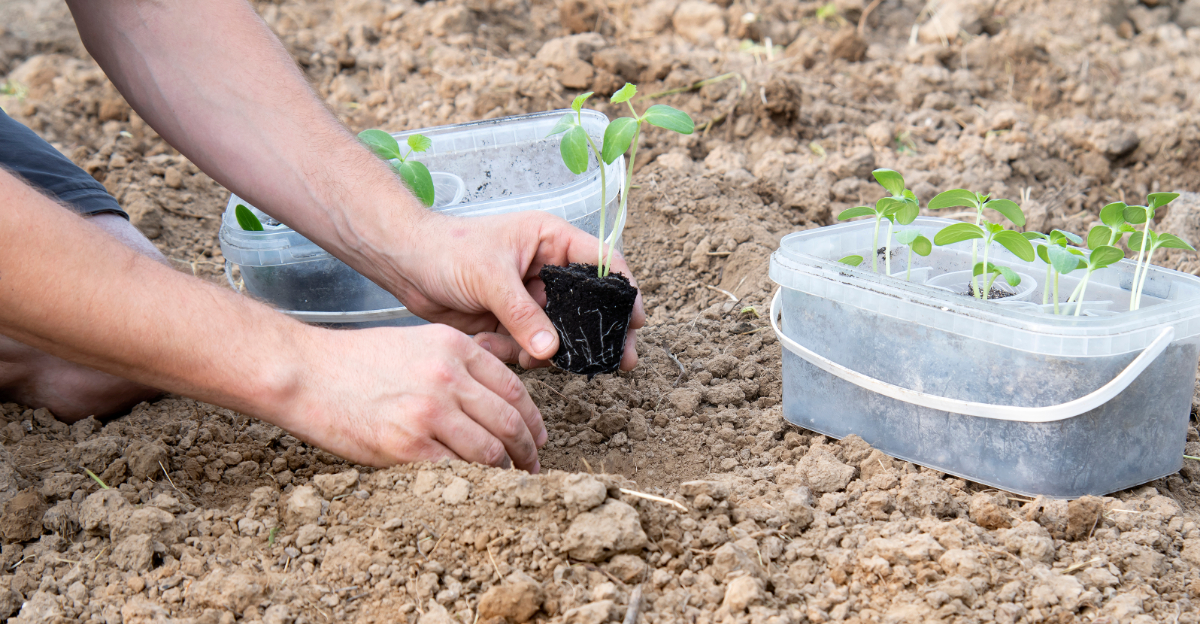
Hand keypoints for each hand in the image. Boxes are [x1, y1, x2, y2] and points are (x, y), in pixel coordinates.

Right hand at [278, 323, 546, 470]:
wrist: (307, 373)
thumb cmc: (357, 360)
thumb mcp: (418, 341)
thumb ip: (458, 363)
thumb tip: (494, 397)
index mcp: (455, 348)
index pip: (513, 388)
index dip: (533, 418)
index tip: (538, 435)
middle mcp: (449, 377)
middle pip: (509, 422)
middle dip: (527, 449)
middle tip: (533, 465)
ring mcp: (430, 412)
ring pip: (489, 451)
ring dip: (505, 471)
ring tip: (508, 481)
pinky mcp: (408, 446)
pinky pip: (456, 471)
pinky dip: (472, 483)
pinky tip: (476, 488)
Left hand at [383, 210, 645, 369]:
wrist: (404, 265)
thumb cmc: (445, 250)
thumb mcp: (488, 277)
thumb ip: (522, 314)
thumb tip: (552, 351)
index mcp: (550, 240)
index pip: (602, 261)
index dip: (624, 290)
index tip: (637, 321)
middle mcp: (546, 268)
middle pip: (589, 304)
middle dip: (599, 334)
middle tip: (622, 362)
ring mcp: (530, 297)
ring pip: (559, 333)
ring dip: (544, 350)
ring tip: (518, 353)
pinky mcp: (511, 321)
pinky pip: (529, 347)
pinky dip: (513, 353)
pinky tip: (486, 343)